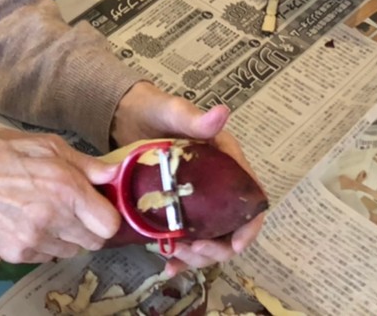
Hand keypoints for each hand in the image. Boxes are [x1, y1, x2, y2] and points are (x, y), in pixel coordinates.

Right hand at [0, 129, 120, 262]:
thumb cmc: (5, 152)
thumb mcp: (49, 145)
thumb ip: (87, 165)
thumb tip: (117, 173)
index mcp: (66, 188)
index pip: (109, 225)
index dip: (107, 215)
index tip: (98, 207)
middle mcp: (53, 218)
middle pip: (94, 242)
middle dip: (88, 226)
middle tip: (72, 209)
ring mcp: (34, 240)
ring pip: (71, 251)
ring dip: (66, 236)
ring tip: (46, 212)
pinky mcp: (17, 253)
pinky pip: (47, 256)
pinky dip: (44, 243)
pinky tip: (28, 221)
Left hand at [110, 82, 266, 271]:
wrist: (126, 115)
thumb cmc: (155, 110)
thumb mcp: (174, 112)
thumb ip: (195, 119)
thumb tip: (222, 114)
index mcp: (227, 161)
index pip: (250, 197)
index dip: (249, 225)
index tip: (236, 246)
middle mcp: (218, 184)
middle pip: (232, 226)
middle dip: (218, 247)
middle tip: (192, 251)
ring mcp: (199, 199)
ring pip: (211, 238)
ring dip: (199, 256)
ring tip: (176, 256)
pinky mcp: (179, 209)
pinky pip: (188, 239)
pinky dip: (182, 256)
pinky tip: (169, 266)